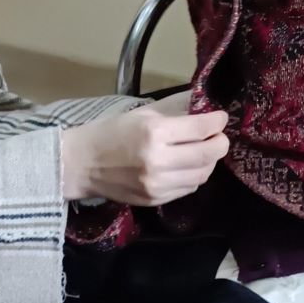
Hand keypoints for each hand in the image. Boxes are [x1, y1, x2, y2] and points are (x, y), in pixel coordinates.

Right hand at [61, 94, 228, 205]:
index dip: (216, 122)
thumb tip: (201, 102)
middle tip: (219, 135)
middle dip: (220, 143)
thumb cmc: (111, 132)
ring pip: (202, 174)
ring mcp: (158, 185)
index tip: (221, 117)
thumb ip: (174, 108)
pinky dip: (195, 175)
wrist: (82, 164)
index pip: (199, 129)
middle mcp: (158, 161)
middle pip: (207, 154)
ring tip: (204, 150)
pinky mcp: (156, 200)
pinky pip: (188, 188)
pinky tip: (188, 165)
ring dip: (209, 161)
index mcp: (154, 133)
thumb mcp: (141, 113)